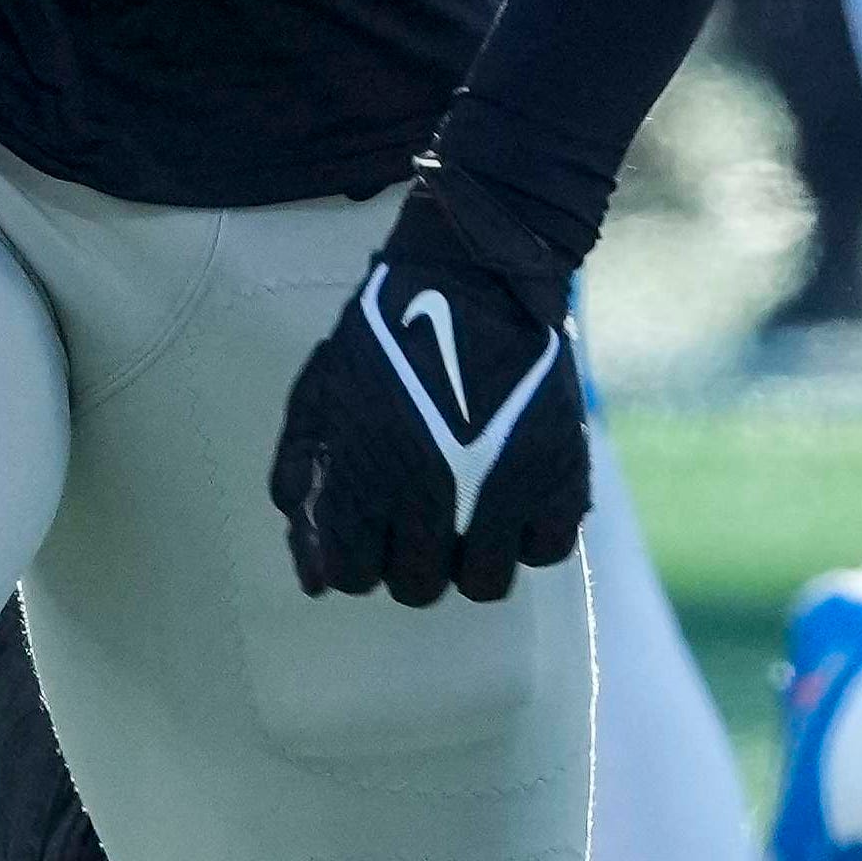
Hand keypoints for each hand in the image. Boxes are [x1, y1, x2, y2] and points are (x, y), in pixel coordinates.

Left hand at [270, 181, 588, 607]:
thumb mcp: (316, 401)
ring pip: (484, 582)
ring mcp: (501, 488)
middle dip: (411, 561)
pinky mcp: (559, 471)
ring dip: (471, 559)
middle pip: (418, 586)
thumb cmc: (380, 337)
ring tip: (469, 518)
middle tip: (421, 521)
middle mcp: (431, 495)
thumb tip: (315, 581)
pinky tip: (514, 501)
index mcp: (365, 478)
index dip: (359, 557)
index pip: (355, 576)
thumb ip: (303, 486)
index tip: (371, 530)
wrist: (471, 275)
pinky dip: (530, 535)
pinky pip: (547, 548)